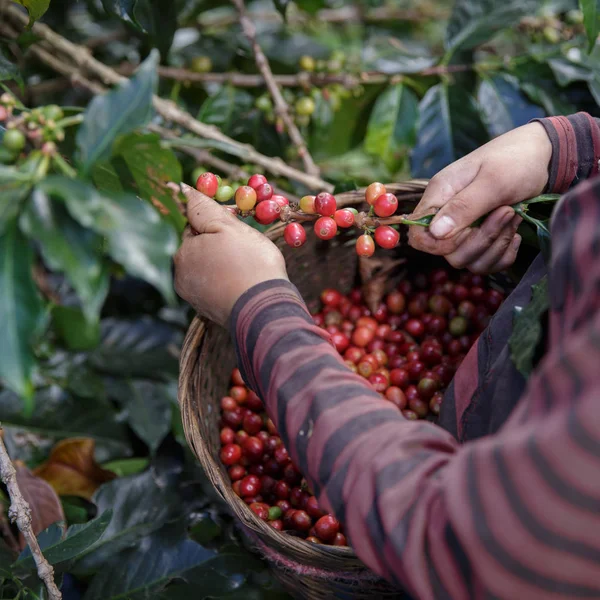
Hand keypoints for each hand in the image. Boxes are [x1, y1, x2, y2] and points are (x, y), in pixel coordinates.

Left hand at [173, 183, 287, 325]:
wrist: (265, 310)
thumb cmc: (250, 264)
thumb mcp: (229, 227)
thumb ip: (204, 208)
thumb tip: (185, 190)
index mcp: (183, 253)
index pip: (194, 228)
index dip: (216, 224)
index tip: (237, 230)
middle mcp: (181, 276)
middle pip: (199, 249)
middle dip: (218, 245)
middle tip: (245, 249)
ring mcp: (194, 297)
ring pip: (208, 269)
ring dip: (223, 264)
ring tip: (246, 268)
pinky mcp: (208, 312)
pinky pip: (216, 288)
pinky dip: (227, 283)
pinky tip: (244, 283)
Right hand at [408, 122, 551, 272]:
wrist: (540, 155)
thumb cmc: (514, 160)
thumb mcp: (493, 181)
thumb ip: (463, 206)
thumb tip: (435, 232)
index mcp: (439, 197)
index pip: (419, 236)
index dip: (440, 244)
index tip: (470, 228)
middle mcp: (447, 216)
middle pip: (448, 254)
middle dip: (481, 241)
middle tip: (506, 212)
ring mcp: (465, 229)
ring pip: (469, 261)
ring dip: (496, 246)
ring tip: (512, 217)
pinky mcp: (482, 238)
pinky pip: (486, 263)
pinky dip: (504, 254)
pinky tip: (514, 233)